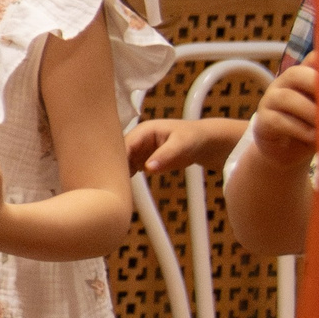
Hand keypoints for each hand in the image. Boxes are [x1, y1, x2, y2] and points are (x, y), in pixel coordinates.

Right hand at [125, 118, 246, 175]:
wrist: (208, 143)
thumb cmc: (195, 138)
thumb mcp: (182, 145)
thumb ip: (165, 155)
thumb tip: (148, 168)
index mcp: (144, 130)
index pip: (124, 144)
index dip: (117, 158)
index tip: (113, 173)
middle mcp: (139, 138)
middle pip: (120, 153)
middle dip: (115, 166)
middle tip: (110, 183)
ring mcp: (141, 149)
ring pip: (124, 161)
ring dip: (120, 172)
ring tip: (114, 187)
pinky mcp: (145, 159)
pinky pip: (132, 167)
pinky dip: (127, 176)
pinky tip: (124, 186)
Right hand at [250, 55, 318, 169]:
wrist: (286, 149)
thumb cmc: (312, 125)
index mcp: (303, 76)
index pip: (313, 58)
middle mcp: (284, 83)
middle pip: (296, 73)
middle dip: (317, 86)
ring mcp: (270, 100)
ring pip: (286, 98)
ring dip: (310, 112)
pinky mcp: (263, 120)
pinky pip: (278, 120)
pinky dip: (299, 129)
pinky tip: (313, 136)